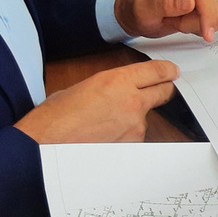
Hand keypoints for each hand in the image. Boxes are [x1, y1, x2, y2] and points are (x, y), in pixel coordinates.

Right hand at [14, 61, 178, 143]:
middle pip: (164, 92)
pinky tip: (106, 137)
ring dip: (135, 118)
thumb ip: (109, 87)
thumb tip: (119, 90)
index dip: (167, 71)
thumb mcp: (82, 88)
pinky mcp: (133, 145)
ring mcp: (135, 126)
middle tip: (159, 90)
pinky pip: (136, 136)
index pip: (156, 71)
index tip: (172, 71)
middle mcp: (132, 102)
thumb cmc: (55, 117)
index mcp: (117, 81)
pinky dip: (126, 135)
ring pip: (146, 117)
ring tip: (106, 124)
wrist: (46, 145)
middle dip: (163, 90)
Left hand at [114, 0, 217, 41]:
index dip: (208, 12)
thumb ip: (165, 4)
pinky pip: (213, 17)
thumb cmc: (137, 9)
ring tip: (177, 22)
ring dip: (197, 24)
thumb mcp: (145, 9)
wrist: (136, 15)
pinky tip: (184, 23)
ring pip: (214, 11)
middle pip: (210, 1)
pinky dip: (200, 26)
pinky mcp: (202, 0)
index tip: (207, 33)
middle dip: (198, 20)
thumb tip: (190, 2)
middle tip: (178, 25)